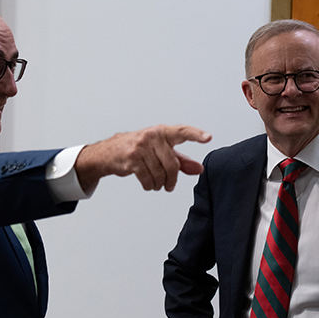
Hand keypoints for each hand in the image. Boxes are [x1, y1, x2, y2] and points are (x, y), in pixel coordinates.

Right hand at [74, 125, 210, 192]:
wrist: (110, 151)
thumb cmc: (139, 149)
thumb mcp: (161, 151)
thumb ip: (181, 160)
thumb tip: (199, 169)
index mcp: (162, 132)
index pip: (182, 132)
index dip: (196, 135)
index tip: (208, 138)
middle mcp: (152, 136)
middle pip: (172, 164)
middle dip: (172, 180)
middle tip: (169, 186)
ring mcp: (141, 147)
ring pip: (160, 174)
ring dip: (159, 184)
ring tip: (156, 184)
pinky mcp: (132, 159)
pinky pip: (148, 179)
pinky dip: (150, 186)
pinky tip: (148, 184)